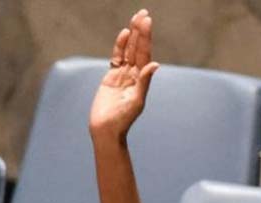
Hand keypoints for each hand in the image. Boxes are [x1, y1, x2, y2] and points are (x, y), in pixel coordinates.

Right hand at [89, 9, 159, 140]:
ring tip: (136, 18)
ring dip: (132, 35)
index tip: (147, 21)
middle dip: (141, 31)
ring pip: (128, 51)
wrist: (106, 130)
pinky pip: (116, 58)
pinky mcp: (111, 78)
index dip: (146, 38)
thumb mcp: (135, 101)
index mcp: (141, 80)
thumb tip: (154, 64)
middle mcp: (133, 75)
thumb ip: (144, 82)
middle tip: (143, 13)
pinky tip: (124, 34)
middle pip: (138, 49)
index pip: (144, 54)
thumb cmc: (122, 120)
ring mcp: (122, 76)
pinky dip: (120, 46)